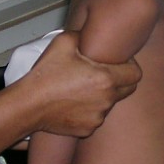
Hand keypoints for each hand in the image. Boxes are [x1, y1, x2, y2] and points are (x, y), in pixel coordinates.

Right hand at [20, 31, 140, 136]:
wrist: (28, 106)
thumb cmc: (46, 74)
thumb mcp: (64, 42)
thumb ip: (85, 35)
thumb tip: (93, 33)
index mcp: (105, 79)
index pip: (136, 74)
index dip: (130, 64)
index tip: (117, 60)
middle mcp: (106, 100)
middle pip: (129, 89)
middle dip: (121, 79)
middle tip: (104, 71)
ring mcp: (98, 117)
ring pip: (111, 102)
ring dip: (104, 94)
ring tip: (83, 86)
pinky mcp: (88, 129)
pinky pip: (97, 116)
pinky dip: (91, 108)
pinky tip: (75, 101)